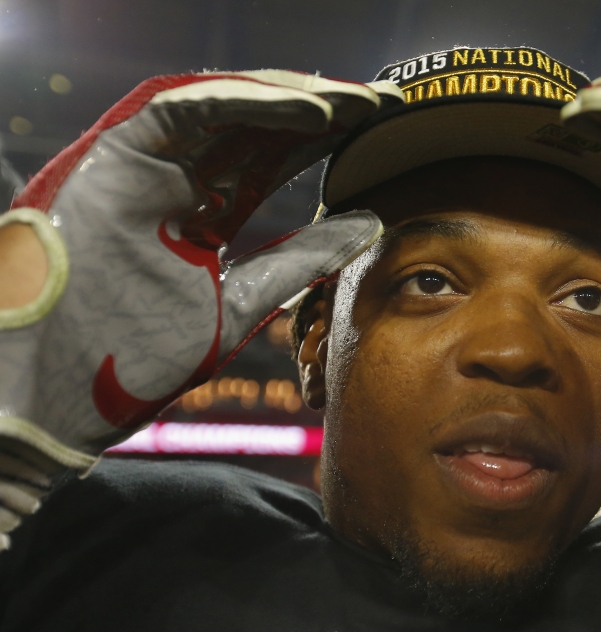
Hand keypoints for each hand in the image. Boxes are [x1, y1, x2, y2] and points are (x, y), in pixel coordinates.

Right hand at [0, 71, 393, 544]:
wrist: (49, 398)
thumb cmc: (129, 361)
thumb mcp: (237, 304)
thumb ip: (298, 259)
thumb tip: (370, 224)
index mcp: (192, 214)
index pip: (266, 163)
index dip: (325, 144)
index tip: (384, 136)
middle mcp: (166, 179)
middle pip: (251, 127)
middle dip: (321, 111)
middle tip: (387, 104)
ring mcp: (136, 164)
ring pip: (223, 106)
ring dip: (294, 99)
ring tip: (360, 103)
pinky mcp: (109, 155)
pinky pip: (184, 107)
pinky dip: (249, 103)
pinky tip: (313, 111)